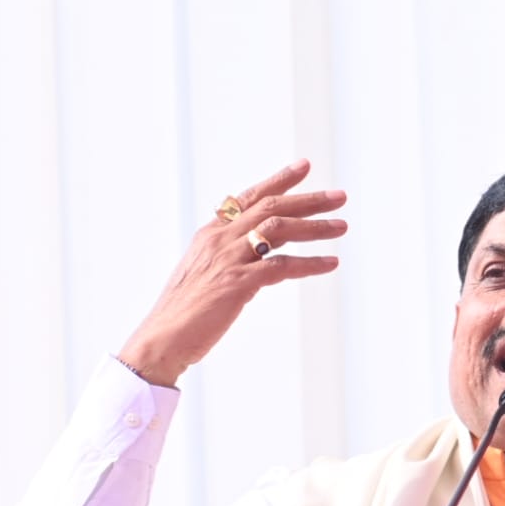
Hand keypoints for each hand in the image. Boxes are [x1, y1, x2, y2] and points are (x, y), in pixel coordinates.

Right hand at [117, 158, 347, 385]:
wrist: (162, 338)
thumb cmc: (182, 313)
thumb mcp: (203, 274)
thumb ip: (227, 258)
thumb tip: (254, 255)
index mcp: (210, 234)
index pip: (249, 197)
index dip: (278, 180)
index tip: (304, 167)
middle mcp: (220, 239)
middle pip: (270, 207)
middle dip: (308, 200)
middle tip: (339, 196)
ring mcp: (228, 259)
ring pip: (279, 230)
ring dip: (315, 227)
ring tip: (342, 226)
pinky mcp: (237, 283)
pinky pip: (282, 266)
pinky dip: (310, 264)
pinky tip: (330, 263)